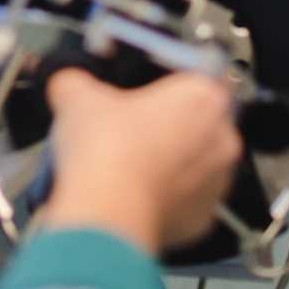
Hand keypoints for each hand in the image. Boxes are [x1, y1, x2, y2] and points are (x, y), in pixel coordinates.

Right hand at [39, 69, 242, 257]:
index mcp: (203, 97)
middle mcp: (220, 139)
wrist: (104, 216)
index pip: (200, 69)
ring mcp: (215, 183)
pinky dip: (164, 193)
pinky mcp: (201, 218)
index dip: (170, 74)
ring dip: (169, 158)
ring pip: (195, 160)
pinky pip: (185, 197)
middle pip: (199, 117)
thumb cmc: (107, 154)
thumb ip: (76, 78)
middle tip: (130, 121)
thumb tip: (68, 81)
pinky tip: (132, 187)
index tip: (148, 81)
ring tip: (126, 158)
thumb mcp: (77, 95)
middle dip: (168, 119)